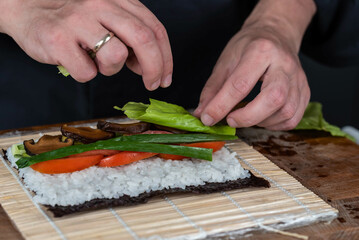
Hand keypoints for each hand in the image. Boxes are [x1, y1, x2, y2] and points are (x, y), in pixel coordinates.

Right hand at [0, 0, 172, 89]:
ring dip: (111, 69)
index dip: (166, 57)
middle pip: (143, 39)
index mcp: (118, 0)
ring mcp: (79, 21)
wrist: (27, 9)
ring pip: (116, 55)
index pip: (154, 29)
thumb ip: (130, 38)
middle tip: (152, 84)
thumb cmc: (73, 20)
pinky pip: (87, 72)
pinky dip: (85, 74)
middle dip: (155, 68)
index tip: (165, 77)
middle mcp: (101, 5)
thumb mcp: (107, 20)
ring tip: (96, 62)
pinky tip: (75, 61)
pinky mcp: (58, 39)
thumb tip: (147, 66)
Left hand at [194, 0, 315, 129]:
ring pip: (286, 112)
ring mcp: (298, 79)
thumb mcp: (226, 61)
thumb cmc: (249, 47)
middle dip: (248, 117)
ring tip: (246, 115)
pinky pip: (293, 118)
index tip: (208, 118)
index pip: (241, 84)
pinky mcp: (305, 91)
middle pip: (273, 98)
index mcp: (261, 51)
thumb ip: (213, 89)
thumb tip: (202, 114)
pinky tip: (262, 117)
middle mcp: (284, 64)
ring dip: (260, 122)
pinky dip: (274, 125)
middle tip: (230, 120)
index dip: (221, 105)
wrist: (276, 34)